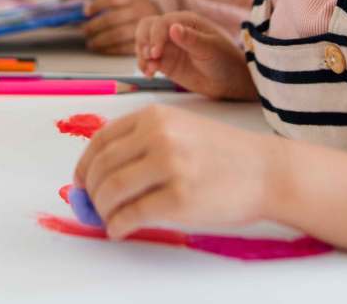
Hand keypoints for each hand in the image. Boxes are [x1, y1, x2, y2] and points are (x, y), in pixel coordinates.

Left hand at [73, 104, 279, 238]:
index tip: (79, 182)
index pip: (101, 140)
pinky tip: (119, 229)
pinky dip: (118, 225)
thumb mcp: (180, 128)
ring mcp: (170, 166)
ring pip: (111, 191)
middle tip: (91, 206)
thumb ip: (142, 141)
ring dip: (101, 210)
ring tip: (107, 219)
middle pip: (102, 167)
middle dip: (89, 192)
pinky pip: (133, 215)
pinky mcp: (180, 199)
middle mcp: (158, 136)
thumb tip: (99, 171)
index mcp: (154, 116)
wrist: (267, 171)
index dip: (84, 165)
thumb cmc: (222, 153)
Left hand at [83, 0, 157, 54]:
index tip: (85, 12)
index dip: (96, 5)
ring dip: (100, 40)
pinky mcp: (147, 41)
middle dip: (94, 26)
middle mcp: (140, 9)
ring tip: (91, 43)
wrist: (163, 22)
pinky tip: (102, 49)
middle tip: (85, 31)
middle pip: (111, 18)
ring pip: (117, 34)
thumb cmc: (131, 8)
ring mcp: (144, 26)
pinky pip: (125, 47)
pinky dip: (110, 50)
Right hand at [136, 11, 253, 99]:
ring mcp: (168, 47)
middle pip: (147, 27)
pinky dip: (144, 66)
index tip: (155, 53)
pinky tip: (150, 74)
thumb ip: (191, 39)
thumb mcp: (211, 49)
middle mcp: (173, 31)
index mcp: (185, 21)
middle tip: (150, 57)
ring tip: (150, 70)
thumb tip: (173, 27)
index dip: (155, 36)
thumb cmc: (225, 60)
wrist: (230, 81)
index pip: (161, 22)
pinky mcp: (165, 62)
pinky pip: (148, 60)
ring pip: (144, 43)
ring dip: (142, 54)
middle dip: (144, 42)